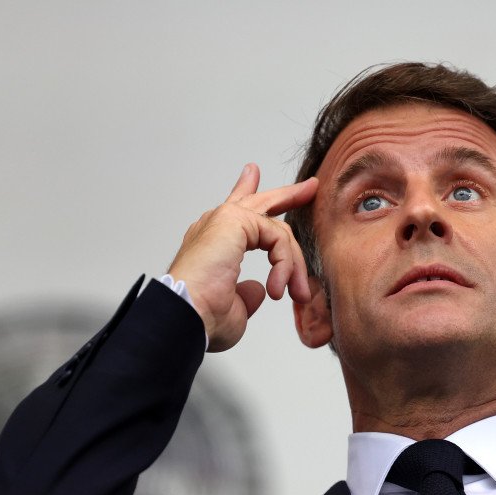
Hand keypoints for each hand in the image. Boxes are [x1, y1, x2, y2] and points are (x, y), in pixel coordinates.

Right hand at [168, 164, 317, 351]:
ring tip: (299, 293)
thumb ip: (246, 293)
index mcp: (213, 242)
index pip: (235, 215)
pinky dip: (285, 265)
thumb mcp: (233, 307)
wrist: (186, 315)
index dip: (247, 192)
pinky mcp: (234, 220)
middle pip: (258, 202)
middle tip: (309, 187)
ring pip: (277, 231)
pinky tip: (278, 288)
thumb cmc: (202, 318)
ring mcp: (224, 220)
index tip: (254, 174)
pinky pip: (278, 239)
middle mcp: (215, 225)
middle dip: (288, 194)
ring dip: (293, 265)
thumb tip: (259, 289)